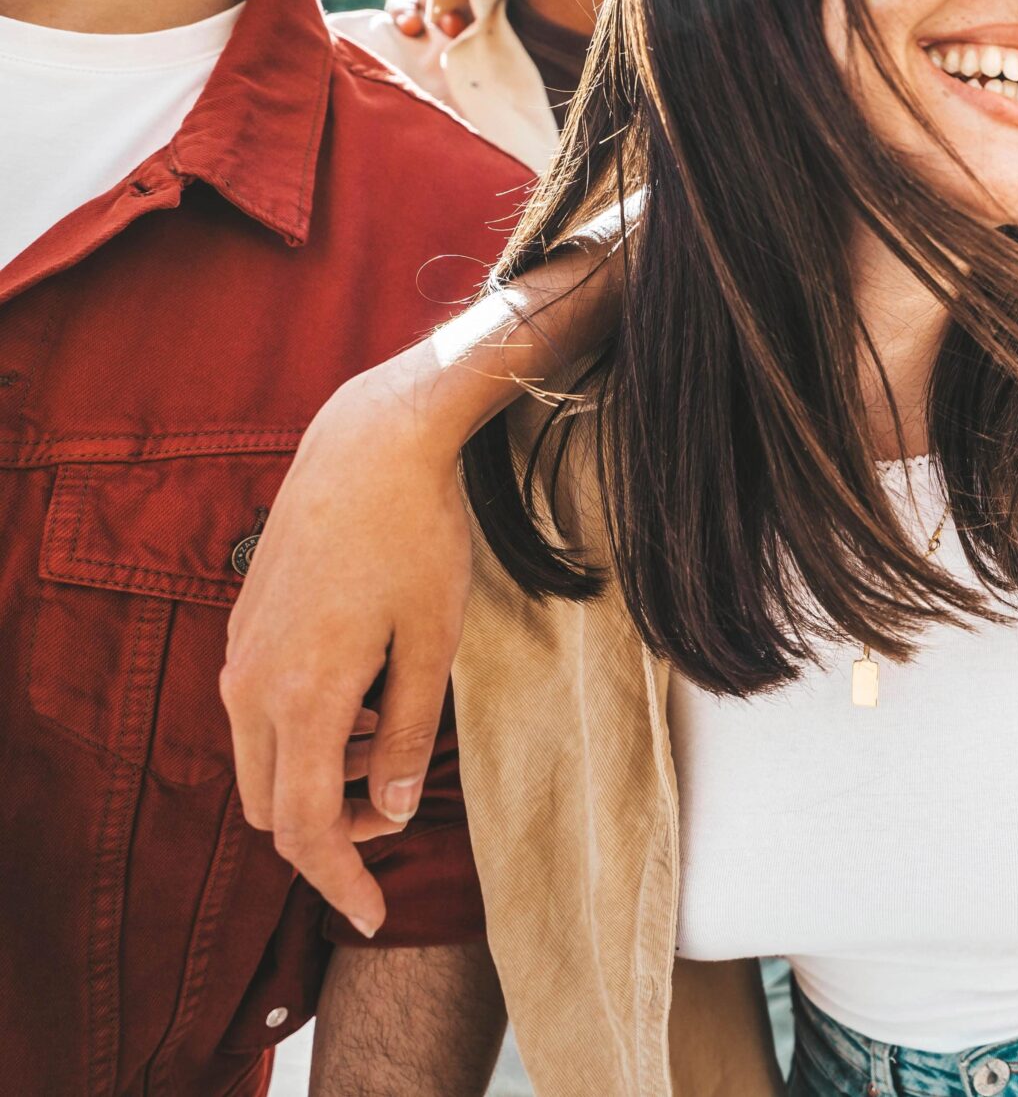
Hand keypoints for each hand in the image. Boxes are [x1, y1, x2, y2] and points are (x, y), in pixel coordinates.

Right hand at [221, 364, 476, 936]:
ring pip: (260, 763)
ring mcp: (241, 656)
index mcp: (302, 699)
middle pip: (272, 808)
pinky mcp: (245, 629)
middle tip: (398, 816)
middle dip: (331, 833)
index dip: (339, 882)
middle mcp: (252, 686)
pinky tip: (362, 699)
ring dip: (318, 780)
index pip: (307, 828)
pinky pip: (258, 714)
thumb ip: (405, 736)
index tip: (373, 914)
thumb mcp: (433, 644)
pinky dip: (305, 735)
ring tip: (389, 745)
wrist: (370, 446)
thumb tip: (394, 811)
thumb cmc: (416, 537)